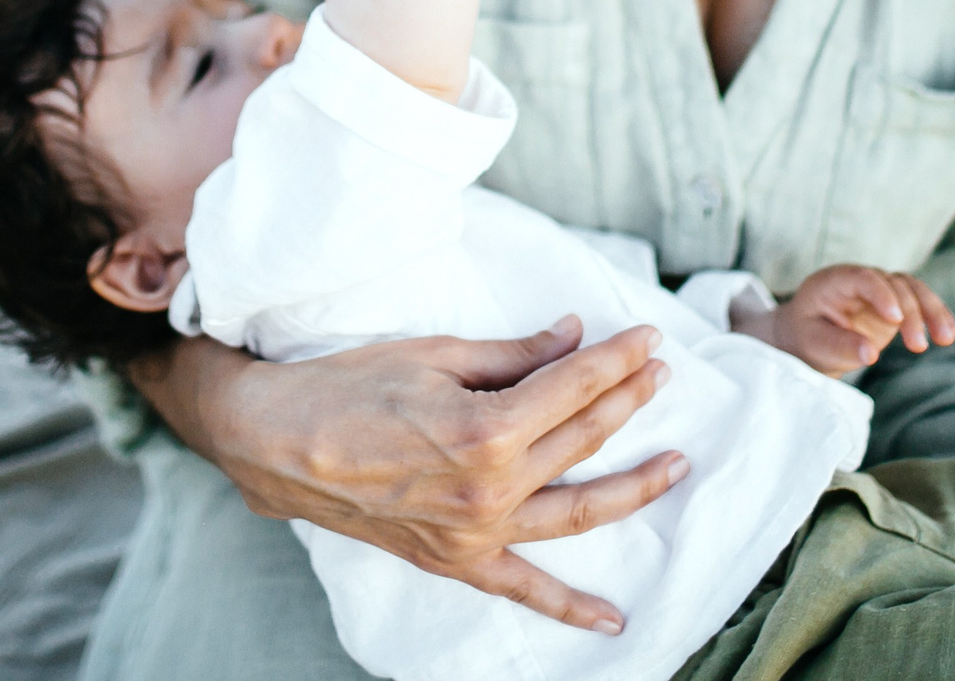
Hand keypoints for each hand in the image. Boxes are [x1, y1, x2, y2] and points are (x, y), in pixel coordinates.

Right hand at [131, 318, 684, 634]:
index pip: (576, 386)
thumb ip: (514, 353)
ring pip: (578, 511)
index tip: (648, 339)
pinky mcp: (456, 558)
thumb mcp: (436, 353)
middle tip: (661, 373)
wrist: (279, 441)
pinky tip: (615, 618)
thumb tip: (572, 335)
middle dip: (630, 400)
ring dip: (634, 487)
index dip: (617, 358)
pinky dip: (571, 608)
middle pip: (585, 439)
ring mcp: (477, 530)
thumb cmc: (350, 386)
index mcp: (487, 427)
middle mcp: (492, 487)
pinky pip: (523, 589)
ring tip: (675, 465)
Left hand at [738, 265, 954, 374]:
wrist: (809, 336)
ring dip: (933, 311)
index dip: (882, 295)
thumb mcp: (813, 343)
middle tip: (920, 346)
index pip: (864, 279)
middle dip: (912, 312)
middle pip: (894, 285)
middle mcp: (862, 279)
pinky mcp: (896, 304)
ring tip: (948, 337)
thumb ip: (838, 345)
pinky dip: (936, 316)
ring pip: (914, 289)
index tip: (895, 320)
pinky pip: (920, 304)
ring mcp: (882, 290)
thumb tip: (870, 354)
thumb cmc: (806, 336)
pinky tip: (952, 332)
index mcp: (836, 280)